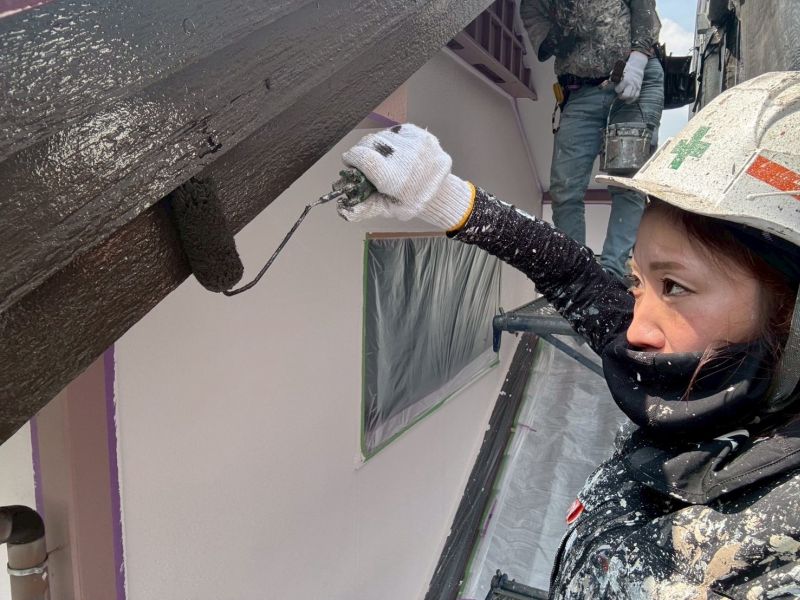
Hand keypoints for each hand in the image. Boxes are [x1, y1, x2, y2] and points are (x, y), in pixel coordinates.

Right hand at [337, 124, 473, 230]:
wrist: (440, 193)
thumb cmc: (410, 202)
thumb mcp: (387, 209)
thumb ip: (364, 207)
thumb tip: (341, 208)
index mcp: (396, 180)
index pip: (364, 158)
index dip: (352, 158)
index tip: (350, 162)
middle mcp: (408, 159)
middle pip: (371, 143)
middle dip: (362, 151)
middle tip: (365, 162)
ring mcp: (417, 145)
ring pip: (383, 135)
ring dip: (377, 145)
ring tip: (383, 158)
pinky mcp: (423, 135)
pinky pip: (396, 130)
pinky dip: (391, 139)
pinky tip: (396, 152)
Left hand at [615, 51, 647, 102]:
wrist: (636, 66)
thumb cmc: (625, 69)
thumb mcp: (617, 71)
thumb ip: (611, 78)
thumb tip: (603, 85)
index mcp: (625, 80)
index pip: (619, 89)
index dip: (617, 89)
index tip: (617, 87)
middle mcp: (631, 84)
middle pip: (626, 95)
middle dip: (621, 96)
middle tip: (620, 93)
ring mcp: (636, 86)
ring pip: (631, 97)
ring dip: (626, 98)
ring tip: (623, 95)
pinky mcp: (639, 88)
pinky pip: (636, 96)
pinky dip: (631, 100)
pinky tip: (627, 100)